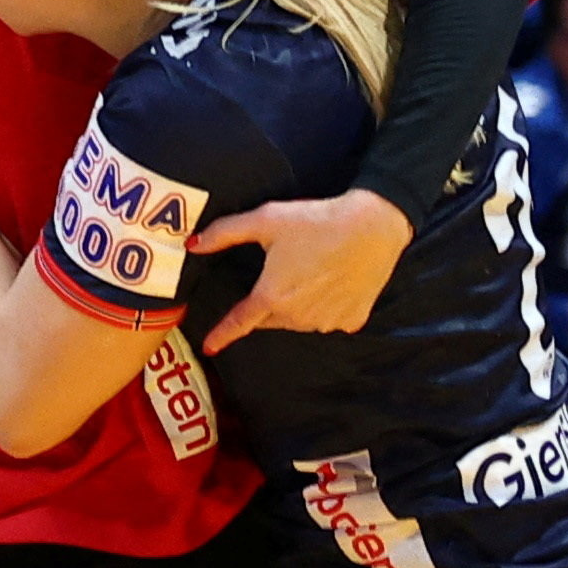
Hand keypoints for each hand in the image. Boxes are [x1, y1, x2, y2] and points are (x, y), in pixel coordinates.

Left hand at [186, 187, 411, 351]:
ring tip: (314, 272)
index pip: (238, 322)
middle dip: (270, 301)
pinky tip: (334, 282)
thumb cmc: (317, 221)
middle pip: (271, 317)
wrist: (375, 225)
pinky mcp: (351, 321)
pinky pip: (329, 319)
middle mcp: (297, 316)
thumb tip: (192, 245)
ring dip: (298, 305)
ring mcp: (326, 322)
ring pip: (300, 320)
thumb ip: (224, 233)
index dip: (221, 334)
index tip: (209, 347)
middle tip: (287, 271)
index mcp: (271, 296)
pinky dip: (327, 306)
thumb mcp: (265, 220)